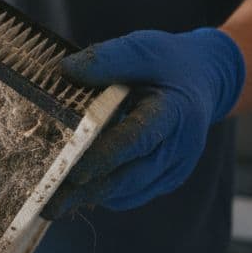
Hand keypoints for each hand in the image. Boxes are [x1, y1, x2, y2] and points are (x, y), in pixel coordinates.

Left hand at [42, 28, 245, 217]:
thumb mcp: (143, 49)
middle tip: (48, 203)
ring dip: (91, 197)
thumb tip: (65, 70)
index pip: (137, 139)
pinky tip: (77, 191)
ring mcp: (175, 167)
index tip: (72, 172)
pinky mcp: (167, 178)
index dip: (104, 156)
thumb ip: (108, 59)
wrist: (203, 79)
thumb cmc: (168, 62)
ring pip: (129, 192)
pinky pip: (133, 194)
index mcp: (174, 112)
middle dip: (87, 190)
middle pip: (130, 176)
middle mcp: (179, 147)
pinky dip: (105, 194)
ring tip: (53, 201)